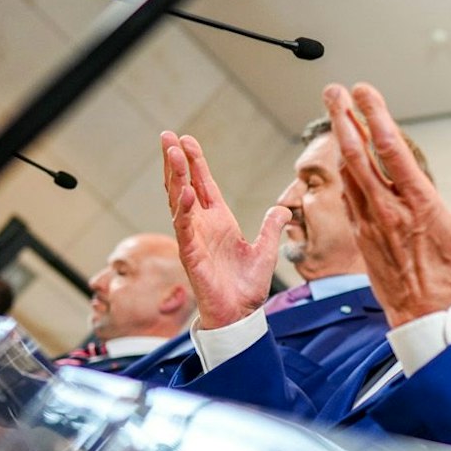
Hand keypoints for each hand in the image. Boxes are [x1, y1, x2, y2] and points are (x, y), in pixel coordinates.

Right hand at [162, 132, 287, 328]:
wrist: (241, 314)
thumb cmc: (247, 287)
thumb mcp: (265, 250)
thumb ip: (271, 227)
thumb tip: (283, 210)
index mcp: (219, 221)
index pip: (203, 184)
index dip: (196, 163)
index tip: (186, 140)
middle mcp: (203, 226)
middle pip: (185, 185)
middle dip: (176, 161)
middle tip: (167, 135)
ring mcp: (194, 238)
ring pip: (179, 201)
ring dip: (176, 177)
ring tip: (173, 153)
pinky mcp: (191, 255)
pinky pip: (184, 228)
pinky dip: (184, 210)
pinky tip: (185, 192)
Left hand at [325, 83, 450, 325]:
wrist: (425, 316)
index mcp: (418, 203)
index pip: (391, 149)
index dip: (375, 115)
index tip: (364, 91)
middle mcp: (389, 208)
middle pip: (357, 154)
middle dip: (342, 118)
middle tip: (332, 90)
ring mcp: (370, 222)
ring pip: (348, 173)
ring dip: (340, 141)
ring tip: (334, 114)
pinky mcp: (361, 236)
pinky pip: (349, 197)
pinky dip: (345, 173)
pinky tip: (344, 159)